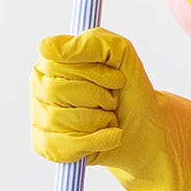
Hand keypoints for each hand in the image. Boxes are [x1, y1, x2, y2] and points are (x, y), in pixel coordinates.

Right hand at [27, 29, 190, 190]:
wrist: (151, 137)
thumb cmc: (137, 94)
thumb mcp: (122, 57)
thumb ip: (92, 41)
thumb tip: (48, 43)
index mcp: (50, 64)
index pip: (52, 57)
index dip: (90, 69)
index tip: (115, 80)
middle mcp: (39, 91)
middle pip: (56, 88)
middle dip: (98, 94)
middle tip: (116, 103)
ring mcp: (40, 121)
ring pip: (60, 116)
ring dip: (99, 119)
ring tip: (113, 121)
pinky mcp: (48, 149)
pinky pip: (59, 145)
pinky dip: (92, 142)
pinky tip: (111, 140)